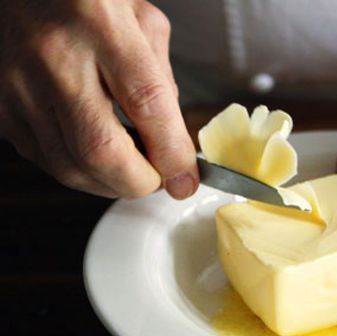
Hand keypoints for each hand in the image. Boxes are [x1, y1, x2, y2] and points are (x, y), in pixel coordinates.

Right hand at [0, 0, 197, 198]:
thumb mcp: (141, 21)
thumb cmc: (86, 0)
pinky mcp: (2, 109)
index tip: (185, 179)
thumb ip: (162, 82)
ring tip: (131, 171)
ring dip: (111, 183)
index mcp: (102, 26)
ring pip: (71, 168)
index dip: (171, 154)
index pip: (147, 106)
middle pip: (102, 152)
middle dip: (139, 182)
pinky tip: (96, 159)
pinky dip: (81, 172)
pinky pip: (47, 161)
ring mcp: (20, 86)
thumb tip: (170, 143)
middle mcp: (55, 57)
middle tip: (157, 180)